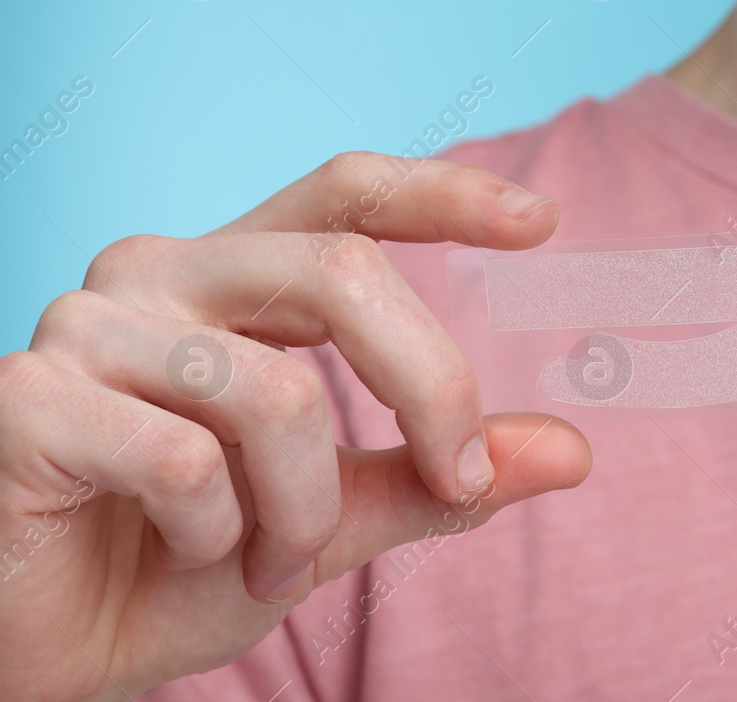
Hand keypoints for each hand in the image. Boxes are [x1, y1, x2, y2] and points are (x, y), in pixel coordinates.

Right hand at [0, 153, 590, 700]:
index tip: (543, 223)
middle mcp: (158, 273)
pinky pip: (184, 462)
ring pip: (277, 391)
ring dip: (304, 510)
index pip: (345, 195)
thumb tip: (570, 453)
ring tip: (267, 562)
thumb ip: (434, 476)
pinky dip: (218, 536)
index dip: (444, 194)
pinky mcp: (28, 398)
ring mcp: (86, 327)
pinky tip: (183, 555)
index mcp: (231, 277)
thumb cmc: (179, 566)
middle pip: (342, 271)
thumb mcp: (333, 519)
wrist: (52, 654)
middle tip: (460, 476)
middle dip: (431, 384)